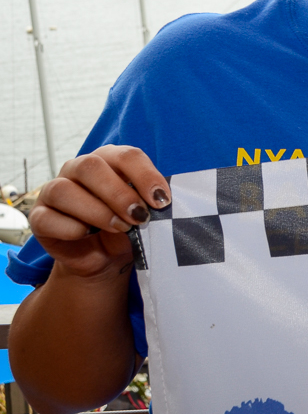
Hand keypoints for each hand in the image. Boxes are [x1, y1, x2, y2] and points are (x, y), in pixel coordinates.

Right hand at [28, 146, 170, 279]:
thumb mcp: (141, 212)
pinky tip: (89, 235)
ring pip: (64, 190)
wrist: (104, 258)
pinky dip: (72, 228)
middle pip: (91, 166)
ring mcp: (53, 191)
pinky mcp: (39, 217)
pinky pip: (47, 218)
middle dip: (119, 194)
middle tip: (140, 217)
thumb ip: (146, 201)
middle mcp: (77, 169)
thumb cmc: (126, 226)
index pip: (126, 155)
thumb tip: (158, 201)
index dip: (145, 175)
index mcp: (107, 160)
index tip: (162, 200)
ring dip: (97, 211)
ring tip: (120, 228)